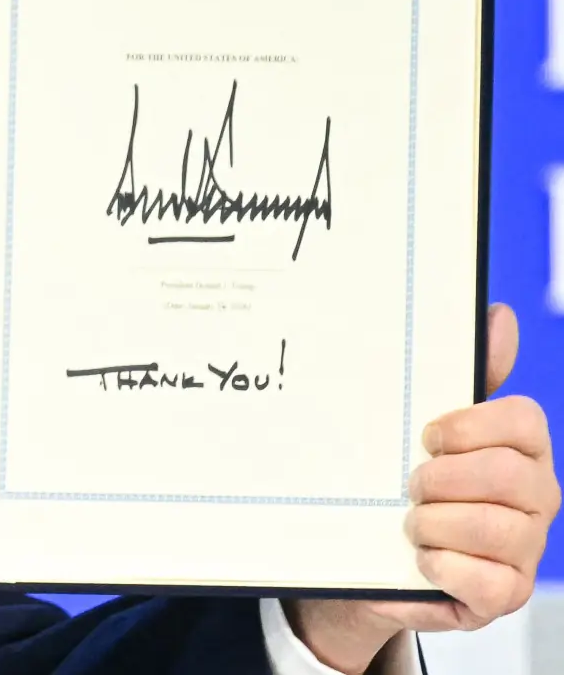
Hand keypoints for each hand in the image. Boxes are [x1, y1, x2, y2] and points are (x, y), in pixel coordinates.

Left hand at [287, 304, 560, 673]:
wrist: (374, 555)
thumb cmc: (411, 483)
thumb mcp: (429, 430)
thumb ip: (466, 377)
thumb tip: (499, 317)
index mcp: (523, 449)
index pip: (524, 421)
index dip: (469, 426)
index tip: (427, 436)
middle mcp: (537, 497)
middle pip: (505, 473)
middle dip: (442, 478)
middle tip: (411, 486)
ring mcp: (526, 548)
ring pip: (493, 527)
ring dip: (434, 524)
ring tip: (411, 524)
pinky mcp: (505, 594)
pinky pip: (487, 581)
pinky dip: (443, 566)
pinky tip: (423, 559)